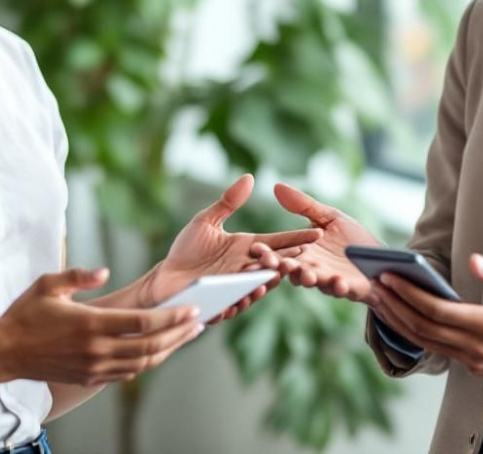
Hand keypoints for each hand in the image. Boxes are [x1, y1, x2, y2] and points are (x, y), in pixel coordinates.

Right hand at [0, 268, 202, 386]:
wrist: (3, 352)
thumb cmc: (25, 315)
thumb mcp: (48, 285)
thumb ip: (78, 275)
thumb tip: (104, 271)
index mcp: (90, 324)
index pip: (142, 323)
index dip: (171, 317)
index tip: (191, 310)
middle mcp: (96, 350)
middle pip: (150, 346)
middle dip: (178, 334)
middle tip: (198, 324)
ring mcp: (93, 367)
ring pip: (141, 363)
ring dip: (167, 351)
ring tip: (184, 337)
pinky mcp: (88, 378)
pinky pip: (126, 374)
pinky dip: (146, 363)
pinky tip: (157, 352)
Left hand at [144, 175, 322, 322]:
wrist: (165, 277)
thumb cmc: (187, 249)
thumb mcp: (206, 222)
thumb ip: (228, 202)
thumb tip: (249, 177)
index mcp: (246, 248)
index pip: (277, 243)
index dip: (297, 238)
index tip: (318, 232)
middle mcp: (245, 269)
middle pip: (271, 266)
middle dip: (286, 263)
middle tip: (299, 258)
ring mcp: (235, 288)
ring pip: (256, 287)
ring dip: (263, 284)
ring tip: (269, 279)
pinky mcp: (220, 303)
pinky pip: (233, 304)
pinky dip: (239, 301)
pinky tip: (241, 296)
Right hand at [249, 182, 382, 302]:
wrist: (382, 259)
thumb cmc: (354, 239)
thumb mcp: (330, 217)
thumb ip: (304, 206)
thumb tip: (276, 186)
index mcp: (304, 251)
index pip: (282, 251)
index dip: (269, 252)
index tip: (257, 248)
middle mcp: (311, 268)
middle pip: (292, 269)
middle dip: (284, 267)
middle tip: (276, 264)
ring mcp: (328, 279)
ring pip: (313, 280)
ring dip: (308, 278)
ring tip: (306, 274)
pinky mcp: (347, 288)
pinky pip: (340, 289)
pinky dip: (338, 286)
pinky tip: (339, 282)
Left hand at [370, 254, 482, 385]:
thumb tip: (474, 260)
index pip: (439, 311)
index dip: (410, 295)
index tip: (390, 278)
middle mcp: (478, 348)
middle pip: (424, 328)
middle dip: (395, 306)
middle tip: (374, 285)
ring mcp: (474, 361)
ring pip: (425, 343)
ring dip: (398, 321)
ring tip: (379, 300)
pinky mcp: (472, 367)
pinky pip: (436, 349)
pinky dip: (414, 332)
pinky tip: (401, 316)